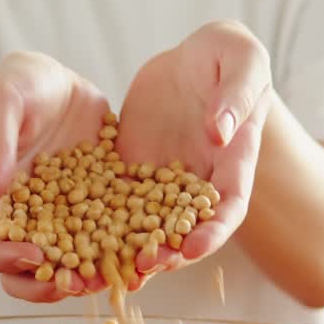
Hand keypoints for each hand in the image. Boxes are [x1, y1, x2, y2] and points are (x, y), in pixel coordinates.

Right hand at [0, 52, 111, 301]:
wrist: (60, 83)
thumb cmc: (20, 87)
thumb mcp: (3, 100)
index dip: (5, 259)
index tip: (33, 256)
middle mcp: (27, 221)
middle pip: (28, 270)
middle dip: (52, 284)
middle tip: (79, 283)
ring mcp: (64, 221)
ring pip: (72, 262)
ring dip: (91, 275)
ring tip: (115, 276)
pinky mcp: (99, 212)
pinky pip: (111, 239)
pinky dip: (126, 250)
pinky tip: (146, 250)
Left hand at [116, 20, 273, 282]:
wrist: (193, 57)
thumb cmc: (229, 55)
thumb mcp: (243, 61)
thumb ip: (236, 95)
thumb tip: (221, 131)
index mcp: (235, 160)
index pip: (230, 206)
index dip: (213, 231)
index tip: (193, 248)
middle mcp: (201, 180)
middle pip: (189, 228)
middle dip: (169, 253)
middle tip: (145, 266)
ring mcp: (165, 180)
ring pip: (150, 225)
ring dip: (134, 248)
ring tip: (113, 267)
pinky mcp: (133, 171)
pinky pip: (118, 201)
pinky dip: (103, 224)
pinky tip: (80, 239)